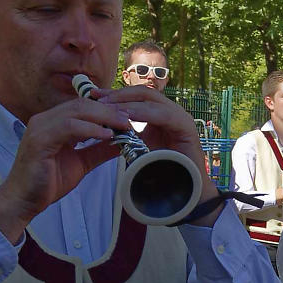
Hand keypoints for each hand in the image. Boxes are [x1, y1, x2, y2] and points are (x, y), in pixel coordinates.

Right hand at [0, 96, 131, 241]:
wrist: (25, 200)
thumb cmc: (49, 182)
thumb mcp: (82, 162)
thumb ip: (99, 150)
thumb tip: (122, 142)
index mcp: (54, 122)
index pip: (83, 106)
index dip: (107, 109)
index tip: (128, 118)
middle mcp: (45, 120)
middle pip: (82, 104)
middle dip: (109, 110)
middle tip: (130, 119)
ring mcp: (40, 128)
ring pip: (77, 111)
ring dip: (104, 117)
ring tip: (123, 126)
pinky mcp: (39, 140)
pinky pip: (68, 127)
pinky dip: (90, 129)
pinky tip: (107, 135)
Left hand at [87, 85, 220, 216]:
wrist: (186, 190)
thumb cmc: (162, 171)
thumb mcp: (138, 148)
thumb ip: (125, 135)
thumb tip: (101, 126)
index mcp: (160, 114)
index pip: (137, 96)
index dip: (116, 94)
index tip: (94, 96)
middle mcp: (172, 112)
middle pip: (144, 92)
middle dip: (119, 93)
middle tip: (98, 97)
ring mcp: (181, 118)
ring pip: (152, 100)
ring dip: (128, 102)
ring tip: (108, 106)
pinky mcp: (187, 128)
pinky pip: (163, 115)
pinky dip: (144, 113)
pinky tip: (126, 117)